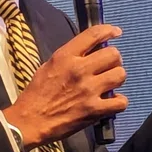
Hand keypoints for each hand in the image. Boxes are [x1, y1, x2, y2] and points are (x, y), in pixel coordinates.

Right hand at [2, 24, 128, 148]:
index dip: (109, 30)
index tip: (115, 32)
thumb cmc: (37, 93)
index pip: (94, 35)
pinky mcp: (94, 110)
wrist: (31, 121)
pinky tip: (110, 102)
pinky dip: (119, 102)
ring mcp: (88, 90)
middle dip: (113, 59)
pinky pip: (121, 101)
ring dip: (116, 78)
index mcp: (66, 56)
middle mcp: (79, 70)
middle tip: (108, 66)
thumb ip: (70, 56)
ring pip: (120, 75)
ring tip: (109, 83)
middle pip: (113, 54)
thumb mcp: (49, 65)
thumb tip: (91, 50)